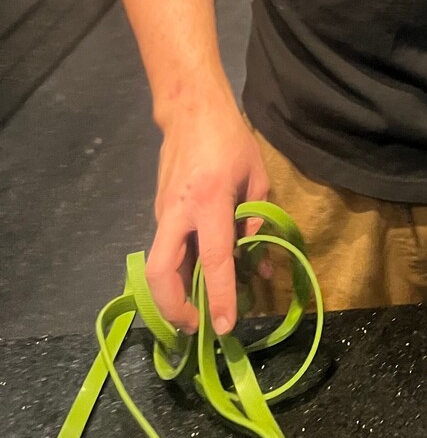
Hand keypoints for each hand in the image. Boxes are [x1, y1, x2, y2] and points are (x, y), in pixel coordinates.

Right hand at [145, 99, 271, 336]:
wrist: (190, 111)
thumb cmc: (230, 140)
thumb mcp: (256, 177)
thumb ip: (256, 219)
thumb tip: (255, 262)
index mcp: (210, 201)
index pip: (214, 258)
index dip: (220, 296)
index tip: (223, 327)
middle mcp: (178, 212)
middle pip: (161, 272)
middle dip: (174, 307)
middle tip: (196, 326)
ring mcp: (163, 213)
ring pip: (160, 265)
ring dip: (175, 294)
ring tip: (200, 311)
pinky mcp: (158, 212)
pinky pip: (167, 250)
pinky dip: (179, 271)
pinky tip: (200, 276)